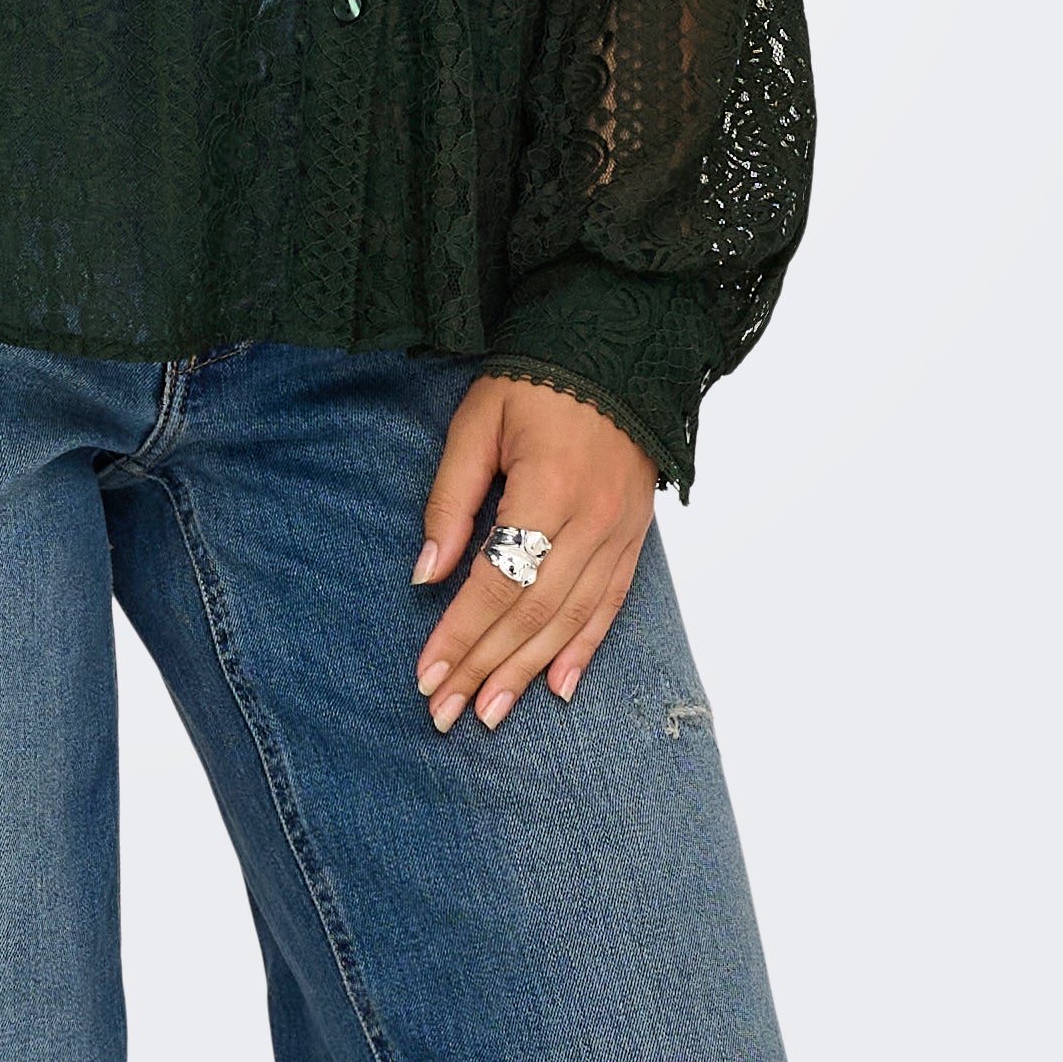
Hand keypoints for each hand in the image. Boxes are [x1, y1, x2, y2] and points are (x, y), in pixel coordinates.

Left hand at [410, 377, 657, 730]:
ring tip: (491, 713)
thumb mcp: (478, 423)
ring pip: (571, 620)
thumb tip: (426, 575)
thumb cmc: (535, 379)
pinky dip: (584, 649)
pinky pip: (611, 604)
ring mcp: (621, 533)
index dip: (459, 634)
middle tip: (446, 714)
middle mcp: (591, 521)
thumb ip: (450, 500)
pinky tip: (559, 686)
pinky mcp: (637, 536)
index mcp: (547, 489)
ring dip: (528, 672)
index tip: (425, 675)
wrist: (616, 347)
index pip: (495, 582)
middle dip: (485, 668)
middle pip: (532, 614)